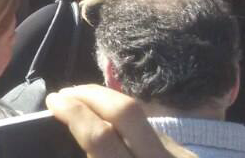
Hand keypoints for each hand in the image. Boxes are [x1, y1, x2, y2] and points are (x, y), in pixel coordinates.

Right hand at [47, 85, 191, 157]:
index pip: (101, 135)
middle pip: (126, 110)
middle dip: (90, 93)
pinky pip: (155, 131)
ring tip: (85, 102)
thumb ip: (95, 156)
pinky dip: (130, 125)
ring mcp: (180, 156)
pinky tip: (116, 127)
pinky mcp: (190, 156)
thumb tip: (75, 132)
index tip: (54, 102)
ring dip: (109, 104)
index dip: (73, 112)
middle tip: (67, 93)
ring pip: (143, 117)